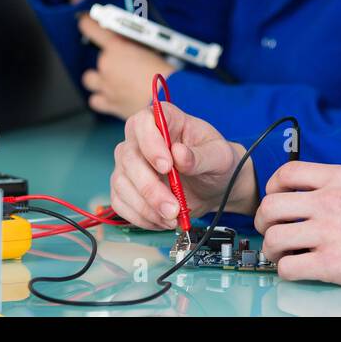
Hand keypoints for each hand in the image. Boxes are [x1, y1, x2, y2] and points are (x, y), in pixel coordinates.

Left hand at [77, 14, 172, 119]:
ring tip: (112, 80)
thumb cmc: (164, 75)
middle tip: (123, 63)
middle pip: (99, 59)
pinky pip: (96, 101)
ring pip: (90, 79)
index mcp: (116, 48)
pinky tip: (112, 97)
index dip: (87, 24)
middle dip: (109, 61)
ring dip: (99, 79)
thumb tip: (132, 47)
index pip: (93, 29)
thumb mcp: (152, 50)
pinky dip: (102, 99)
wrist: (167, 100)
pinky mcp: (110, 104)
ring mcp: (106, 85)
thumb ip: (135, 47)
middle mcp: (107, 66)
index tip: (85, 22)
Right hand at [109, 104, 256, 228]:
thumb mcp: (220, 157)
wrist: (215, 186)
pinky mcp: (126, 187)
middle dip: (150, 187)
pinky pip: (120, 202)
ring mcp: (130, 164)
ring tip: (172, 217)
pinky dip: (140, 216)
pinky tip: (161, 221)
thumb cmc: (217, 163)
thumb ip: (201, 156)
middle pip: (129, 157)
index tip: (167, 166)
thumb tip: (178, 154)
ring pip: (122, 182)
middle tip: (173, 207)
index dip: (150, 143)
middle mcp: (141, 139)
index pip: (144, 122)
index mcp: (166, 120)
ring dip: (145, 206)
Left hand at [254, 162, 340, 291]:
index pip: (286, 173)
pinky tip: (297, 269)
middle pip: (271, 205)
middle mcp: (330, 202)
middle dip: (263, 220)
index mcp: (340, 178)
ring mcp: (330, 233)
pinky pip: (289, 267)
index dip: (272, 187)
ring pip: (274, 237)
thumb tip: (318, 188)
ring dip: (272, 248)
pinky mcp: (333, 264)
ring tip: (282, 253)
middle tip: (270, 229)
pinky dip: (286, 271)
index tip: (274, 199)